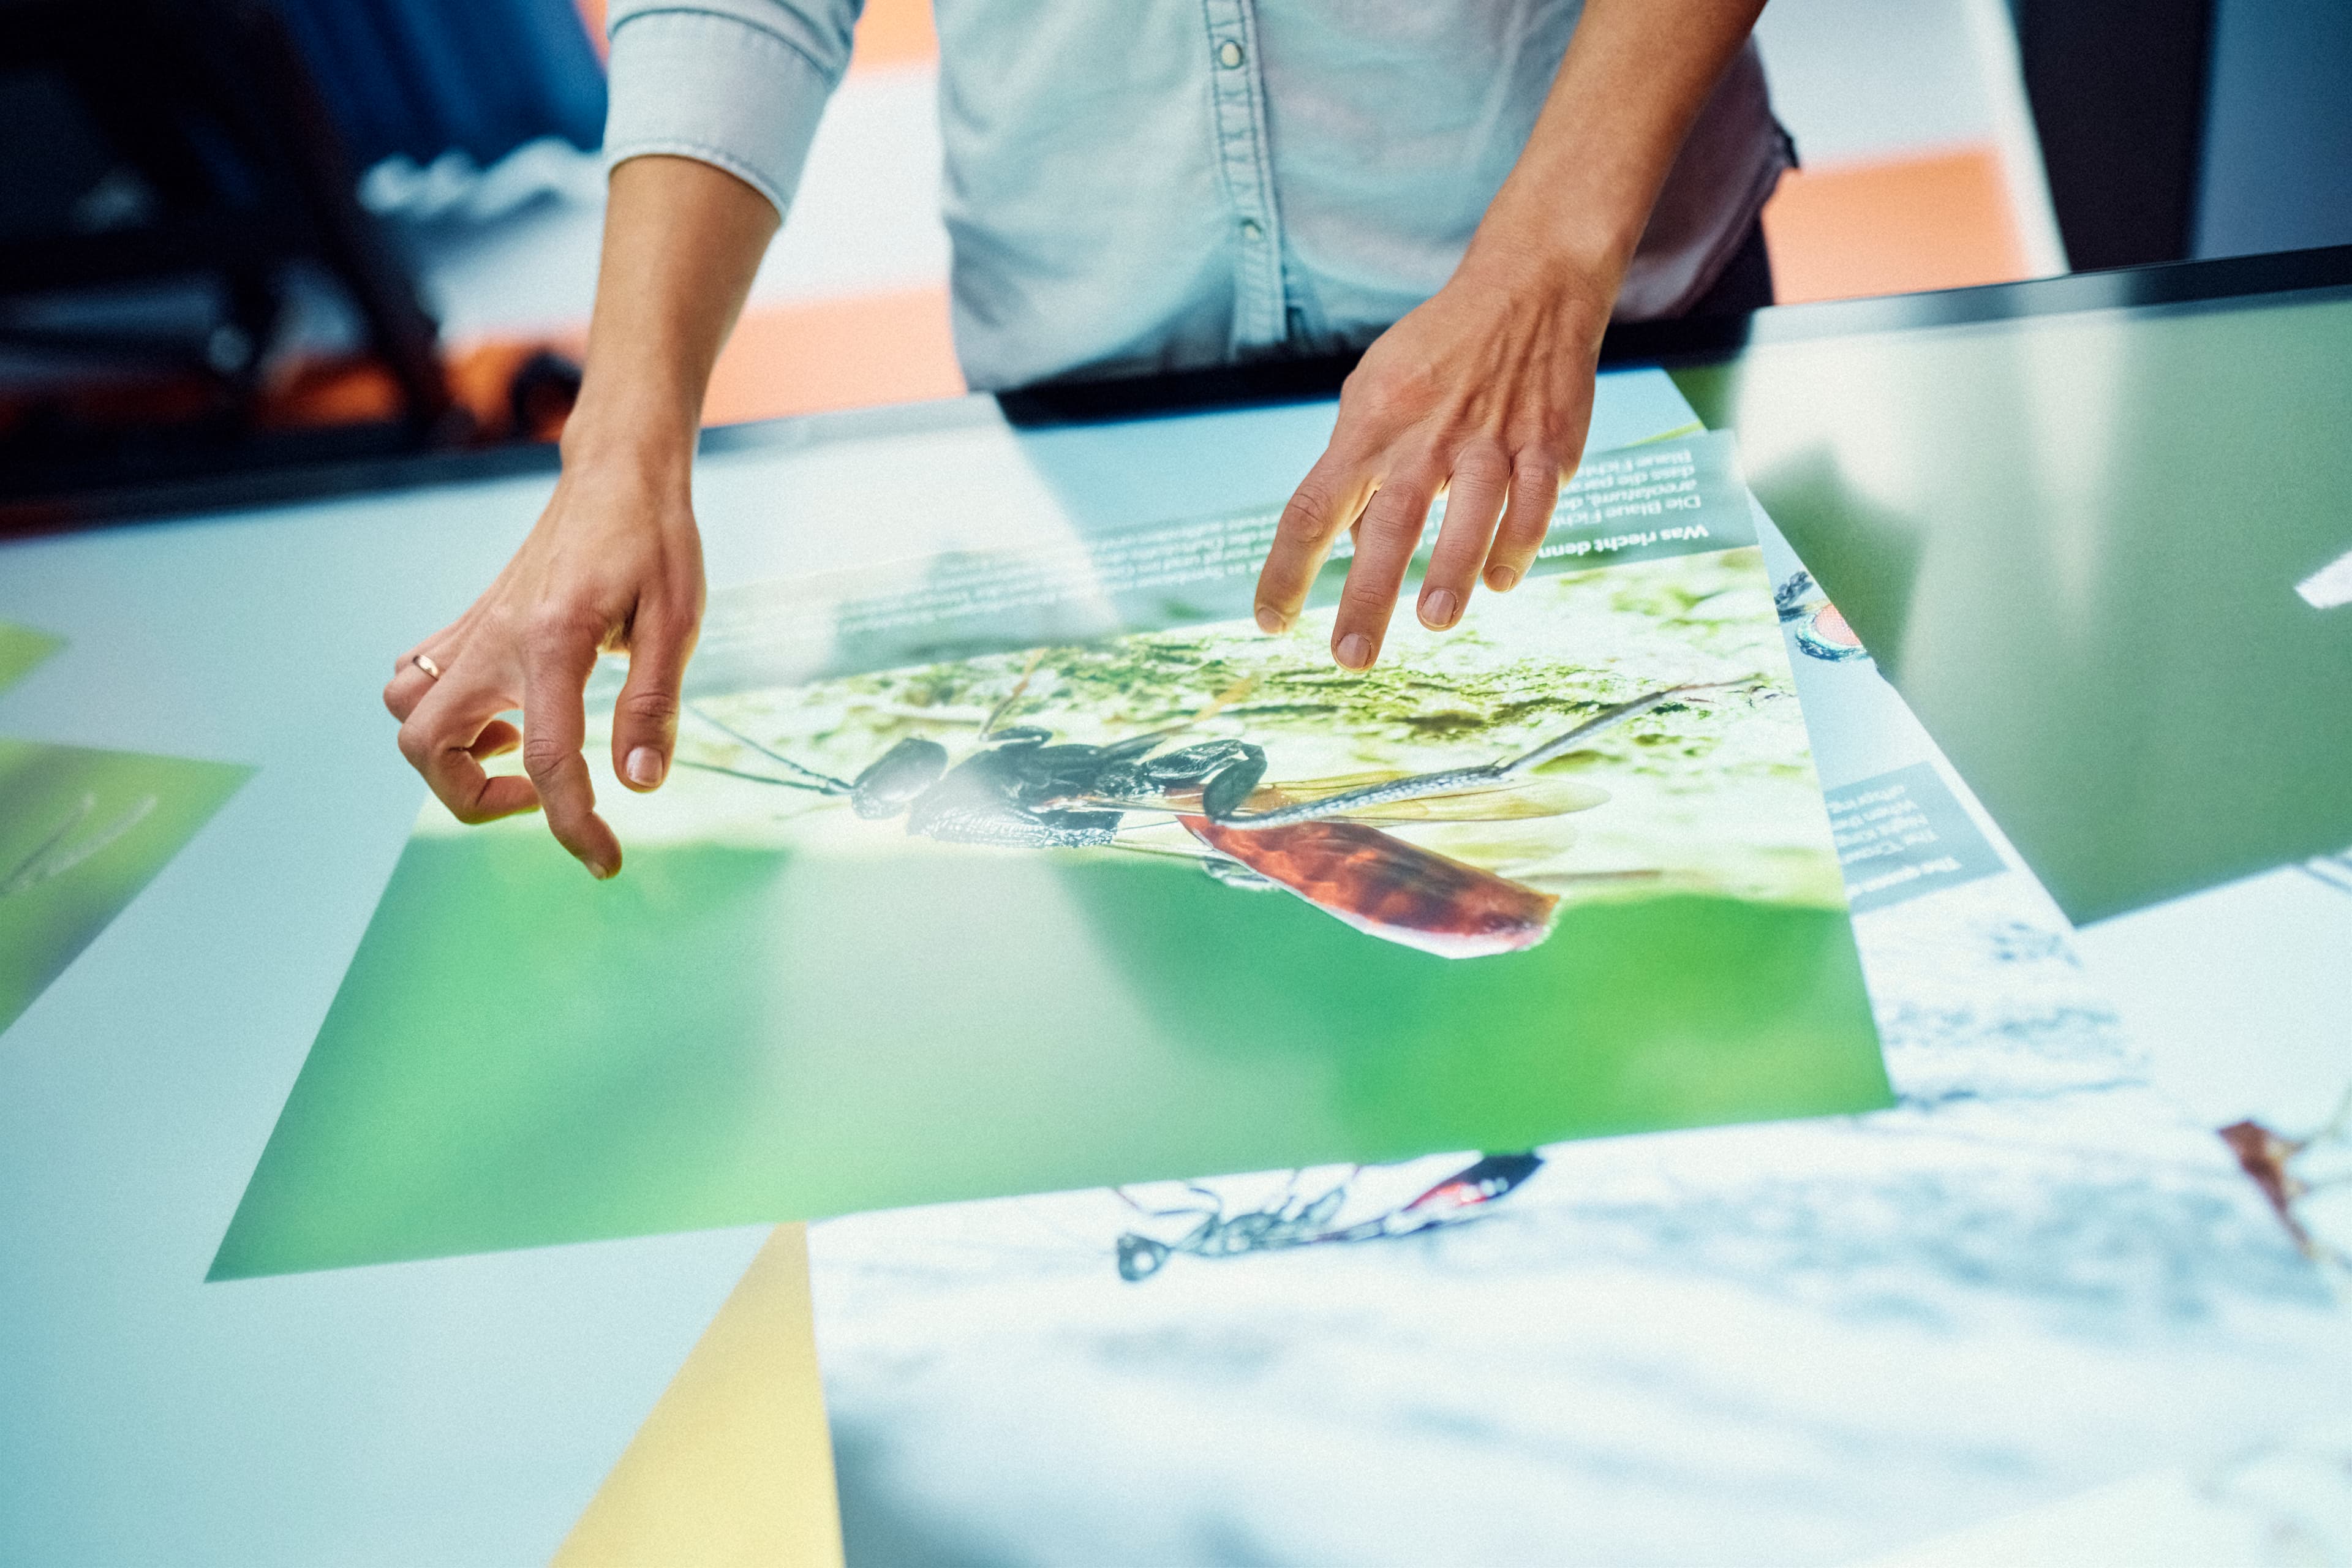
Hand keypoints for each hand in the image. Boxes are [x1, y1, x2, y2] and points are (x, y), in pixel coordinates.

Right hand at [383, 449, 704, 878]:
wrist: (618, 474)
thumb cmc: (655, 541)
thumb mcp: (677, 622)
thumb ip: (653, 705)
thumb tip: (640, 784)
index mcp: (551, 642)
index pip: (548, 759)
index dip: (575, 825)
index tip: (605, 861)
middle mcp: (494, 638)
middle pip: (425, 744)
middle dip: (474, 796)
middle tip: (544, 791)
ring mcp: (474, 628)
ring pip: (406, 710)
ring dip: (449, 753)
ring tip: (520, 747)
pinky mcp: (471, 621)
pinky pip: (418, 676)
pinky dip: (446, 712)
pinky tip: (509, 712)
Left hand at [1253, 251, 1611, 669]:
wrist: (1529, 286)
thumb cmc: (1438, 352)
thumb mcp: (1375, 392)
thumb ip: (1358, 466)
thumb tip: (1349, 546)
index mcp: (1370, 429)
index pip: (1313, 508)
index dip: (1287, 570)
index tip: (1270, 623)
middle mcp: (1425, 439)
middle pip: (1388, 527)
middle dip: (1366, 598)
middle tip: (1349, 657)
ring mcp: (1490, 442)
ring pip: (1470, 514)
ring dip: (1451, 572)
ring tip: (1434, 622)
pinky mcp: (1547, 445)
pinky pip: (1532, 505)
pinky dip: (1517, 547)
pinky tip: (1500, 583)